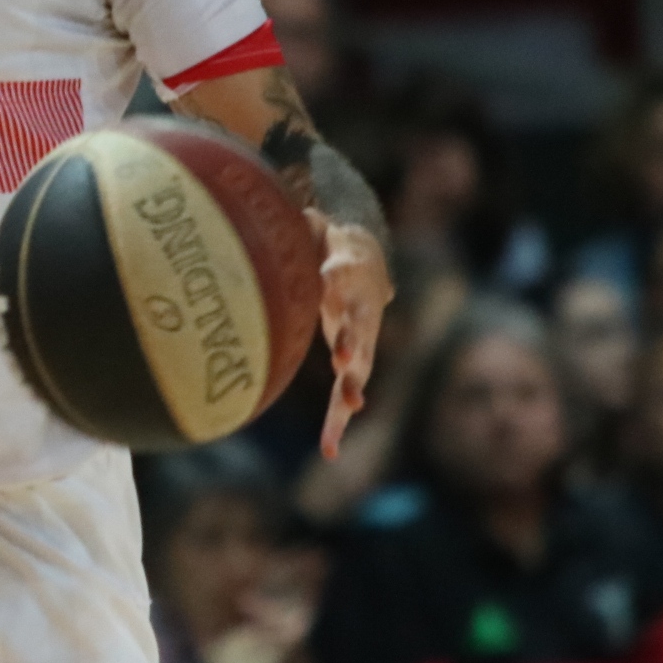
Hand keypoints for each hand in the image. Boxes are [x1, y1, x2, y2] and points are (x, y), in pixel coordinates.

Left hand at [309, 219, 389, 458]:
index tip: (326, 276)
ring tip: (351, 405)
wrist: (366, 263)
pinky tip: (329, 450)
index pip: (341, 272)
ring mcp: (360, 339)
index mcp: (347, 271)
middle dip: (349, 340)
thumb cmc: (330, 243)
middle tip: (341, 357)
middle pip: (356, 325)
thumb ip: (305, 224)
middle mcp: (358, 309)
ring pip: (358, 364)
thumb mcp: (319, 226)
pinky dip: (336, 422)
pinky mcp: (352, 362)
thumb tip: (296, 212)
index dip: (334, 276)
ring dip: (351, 385)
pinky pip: (343, 394)